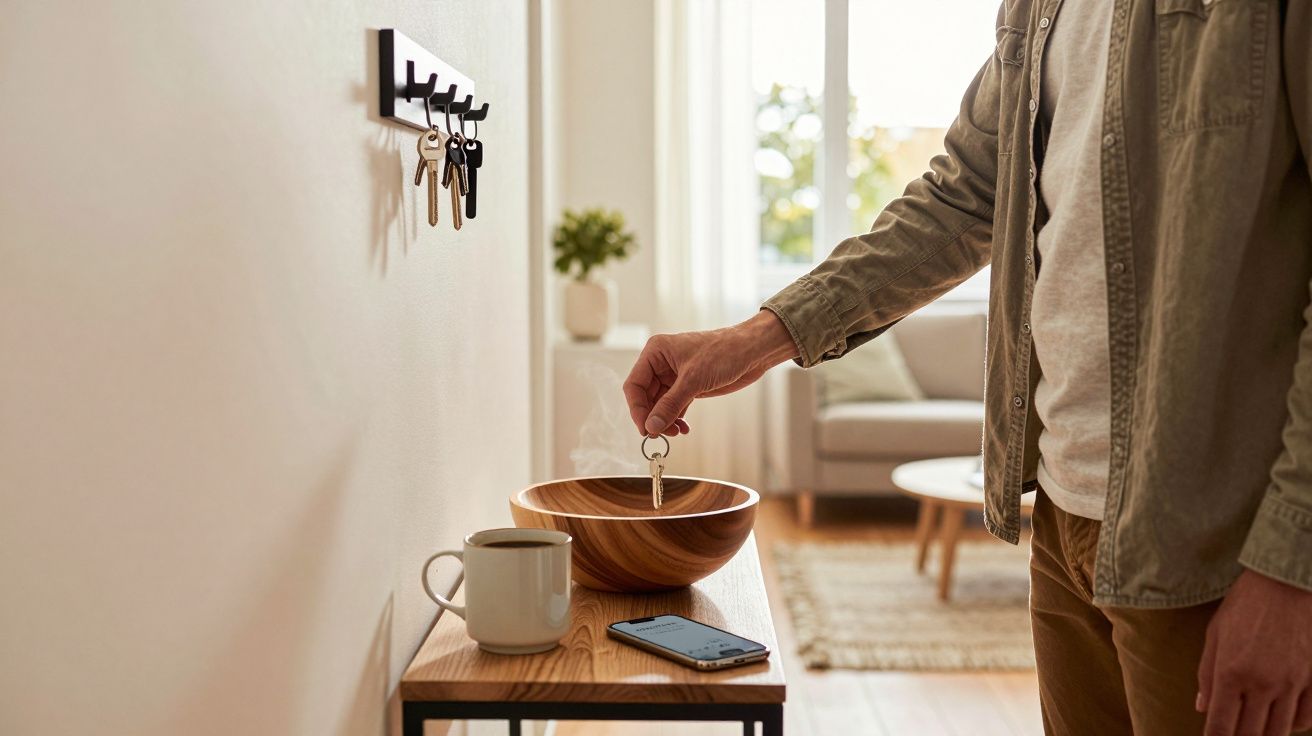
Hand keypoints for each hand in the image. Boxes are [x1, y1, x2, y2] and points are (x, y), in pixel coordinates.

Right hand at [623, 310, 797, 436]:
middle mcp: (662, 363)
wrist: (753, 350)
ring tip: (675, 432)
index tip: (645, 429)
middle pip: (645, 397)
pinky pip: (674, 406)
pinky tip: (683, 429)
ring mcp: (675, 376)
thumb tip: (651, 426)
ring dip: (665, 420)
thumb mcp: (694, 380)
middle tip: (661, 434)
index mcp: (656, 352)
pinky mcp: (689, 385)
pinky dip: (676, 418)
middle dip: (653, 417)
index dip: (637, 409)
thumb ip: (670, 405)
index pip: (634, 384)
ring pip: (659, 404)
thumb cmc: (724, 351)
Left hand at [1198, 569, 1311, 735]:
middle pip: (1250, 734)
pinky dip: (1293, 725)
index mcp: (1231, 673)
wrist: (1285, 584)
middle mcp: (1262, 684)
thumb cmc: (1244, 605)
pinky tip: (1282, 720)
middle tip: (1232, 734)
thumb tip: (1202, 707)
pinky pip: (1305, 718)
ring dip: (1264, 734)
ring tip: (1254, 729)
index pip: (1221, 726)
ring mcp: (1292, 684)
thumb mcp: (1215, 635)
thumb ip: (1206, 674)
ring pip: (1279, 731)